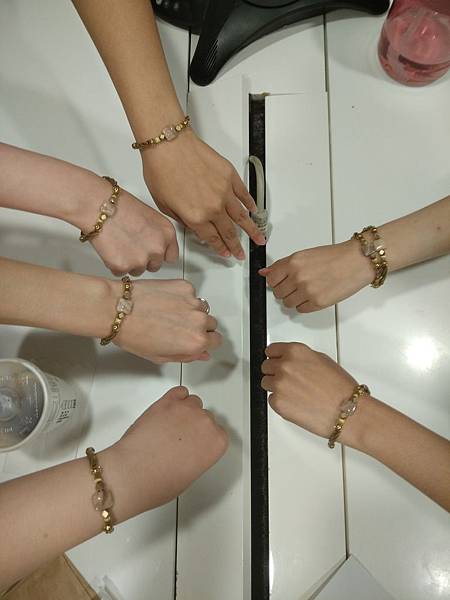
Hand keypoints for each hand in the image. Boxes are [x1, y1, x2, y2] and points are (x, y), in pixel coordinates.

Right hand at [79, 180, 178, 275]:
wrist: (98, 206)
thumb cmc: (120, 206)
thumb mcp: (150, 216)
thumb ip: (158, 235)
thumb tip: (157, 246)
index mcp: (167, 234)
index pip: (171, 257)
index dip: (159, 255)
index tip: (152, 252)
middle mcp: (157, 249)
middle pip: (154, 266)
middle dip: (143, 259)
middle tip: (130, 245)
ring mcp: (141, 259)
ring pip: (137, 270)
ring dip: (129, 263)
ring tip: (119, 244)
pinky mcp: (123, 266)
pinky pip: (120, 272)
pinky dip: (114, 264)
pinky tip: (111, 248)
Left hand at [106, 386, 228, 516]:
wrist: (134, 472)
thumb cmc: (159, 480)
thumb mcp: (189, 475)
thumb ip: (197, 456)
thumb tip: (190, 450)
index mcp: (216, 443)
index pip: (219, 434)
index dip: (206, 440)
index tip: (198, 444)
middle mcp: (205, 423)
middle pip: (206, 417)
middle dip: (195, 427)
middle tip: (180, 439)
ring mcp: (186, 409)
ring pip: (193, 402)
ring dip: (185, 412)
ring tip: (171, 425)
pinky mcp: (167, 401)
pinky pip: (179, 391)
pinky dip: (176, 398)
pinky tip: (168, 409)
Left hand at [113, 279, 221, 362]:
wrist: (119, 309)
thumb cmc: (134, 334)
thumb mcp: (161, 356)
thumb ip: (186, 356)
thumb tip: (200, 353)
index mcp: (196, 341)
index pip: (216, 341)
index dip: (206, 341)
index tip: (197, 339)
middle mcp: (199, 320)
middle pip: (211, 324)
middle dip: (199, 326)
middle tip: (179, 327)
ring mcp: (193, 301)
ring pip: (202, 307)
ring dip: (191, 311)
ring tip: (169, 313)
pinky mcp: (185, 286)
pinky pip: (191, 293)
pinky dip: (182, 297)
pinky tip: (165, 301)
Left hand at [142, 130, 265, 258]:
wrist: (168, 144)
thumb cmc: (161, 169)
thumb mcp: (164, 204)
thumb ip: (182, 219)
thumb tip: (193, 225)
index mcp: (196, 218)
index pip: (212, 239)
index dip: (220, 248)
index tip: (226, 254)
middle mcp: (213, 208)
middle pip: (229, 232)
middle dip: (237, 245)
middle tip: (242, 253)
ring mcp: (224, 192)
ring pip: (241, 216)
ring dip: (251, 229)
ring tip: (259, 238)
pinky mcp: (230, 176)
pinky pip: (244, 195)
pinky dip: (250, 204)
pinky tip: (254, 211)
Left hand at [259, 240, 372, 311]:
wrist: (357, 261)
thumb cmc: (335, 256)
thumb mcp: (305, 255)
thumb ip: (283, 265)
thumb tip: (265, 272)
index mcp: (293, 262)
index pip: (271, 279)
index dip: (275, 281)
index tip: (281, 281)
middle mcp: (298, 277)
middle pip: (278, 293)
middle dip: (285, 290)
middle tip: (297, 285)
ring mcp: (307, 291)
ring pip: (288, 303)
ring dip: (294, 299)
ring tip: (307, 290)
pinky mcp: (317, 303)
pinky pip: (301, 310)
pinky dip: (305, 305)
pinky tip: (313, 295)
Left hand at [261, 342, 364, 446]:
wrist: (347, 411)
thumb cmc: (340, 388)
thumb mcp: (322, 360)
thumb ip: (301, 358)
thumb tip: (292, 360)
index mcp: (295, 351)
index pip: (271, 350)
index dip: (275, 357)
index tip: (276, 361)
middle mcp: (284, 366)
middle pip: (266, 367)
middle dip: (275, 373)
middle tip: (289, 381)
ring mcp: (279, 384)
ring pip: (266, 383)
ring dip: (277, 387)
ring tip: (296, 393)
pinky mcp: (277, 403)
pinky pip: (272, 400)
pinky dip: (281, 402)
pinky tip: (297, 403)